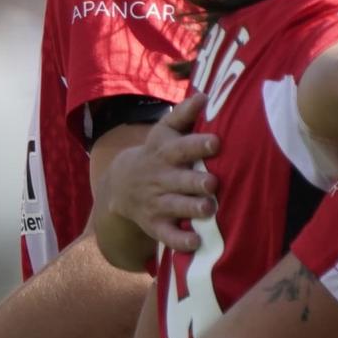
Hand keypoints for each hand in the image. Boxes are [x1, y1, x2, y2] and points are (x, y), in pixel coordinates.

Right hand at [103, 95, 219, 253]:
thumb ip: (183, 115)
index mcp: (165, 154)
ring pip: (174, 206)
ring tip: (208, 208)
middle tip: (212, 182)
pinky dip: (180, 241)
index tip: (216, 142)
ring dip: (190, 208)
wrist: (121, 185)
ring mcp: (156, 203)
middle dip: (195, 181)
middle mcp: (161, 178)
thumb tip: (205, 95)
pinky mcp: (155, 225)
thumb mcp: (162, 132)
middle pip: (179, 180)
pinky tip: (195, 242)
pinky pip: (167, 235)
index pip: (181, 147)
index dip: (197, 145)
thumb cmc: (155, 154)